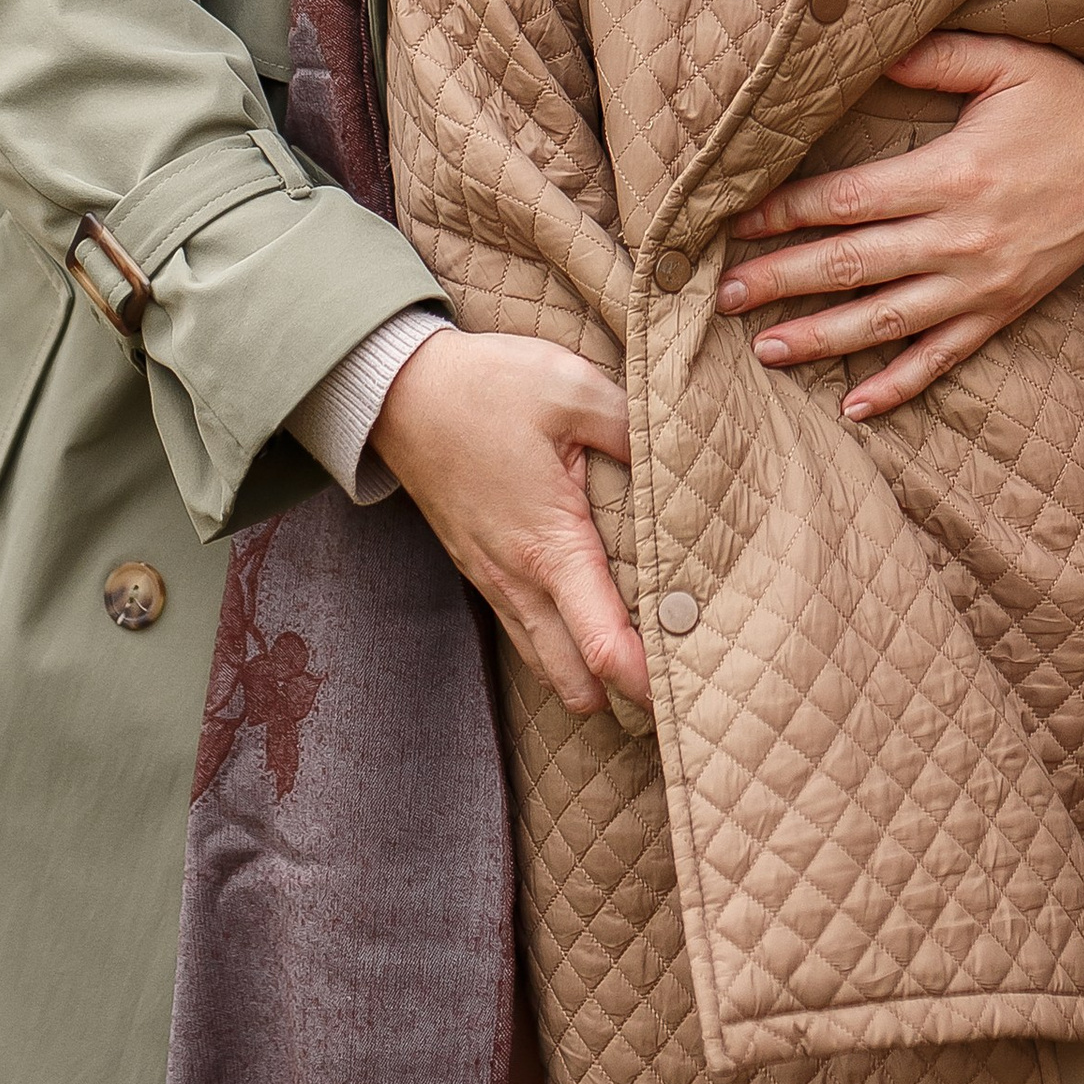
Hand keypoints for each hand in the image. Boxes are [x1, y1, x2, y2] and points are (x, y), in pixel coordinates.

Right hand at [369, 329, 648, 716]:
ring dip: (587, 674)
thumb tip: (679, 458)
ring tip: (642, 663)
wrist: (399, 390)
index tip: (684, 696)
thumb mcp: (574, 388)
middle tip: (675, 683)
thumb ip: (632, 429)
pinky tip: (590, 621)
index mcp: (549, 545)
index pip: (600, 643)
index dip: (643, 680)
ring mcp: (492, 579)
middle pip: (572, 680)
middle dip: (620, 695)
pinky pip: (523, 631)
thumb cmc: (488, 387)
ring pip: (544, 662)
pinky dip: (558, 645)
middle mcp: (517, 579)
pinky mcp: (480, 568)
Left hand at [713, 32, 1083, 422]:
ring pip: (884, 320)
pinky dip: (898, 385)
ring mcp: (979, 284)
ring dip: (820, 337)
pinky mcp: (1001, 310)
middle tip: (721, 295)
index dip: (785, 212)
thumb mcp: (1009, 63)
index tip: (736, 221)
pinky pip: (942, 357)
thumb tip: (872, 50)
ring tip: (763, 349)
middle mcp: (958, 238)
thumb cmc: (1069, 106)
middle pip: (850, 264)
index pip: (847, 200)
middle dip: (780, 279)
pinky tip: (853, 404)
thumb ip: (937, 57)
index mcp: (950, 175)